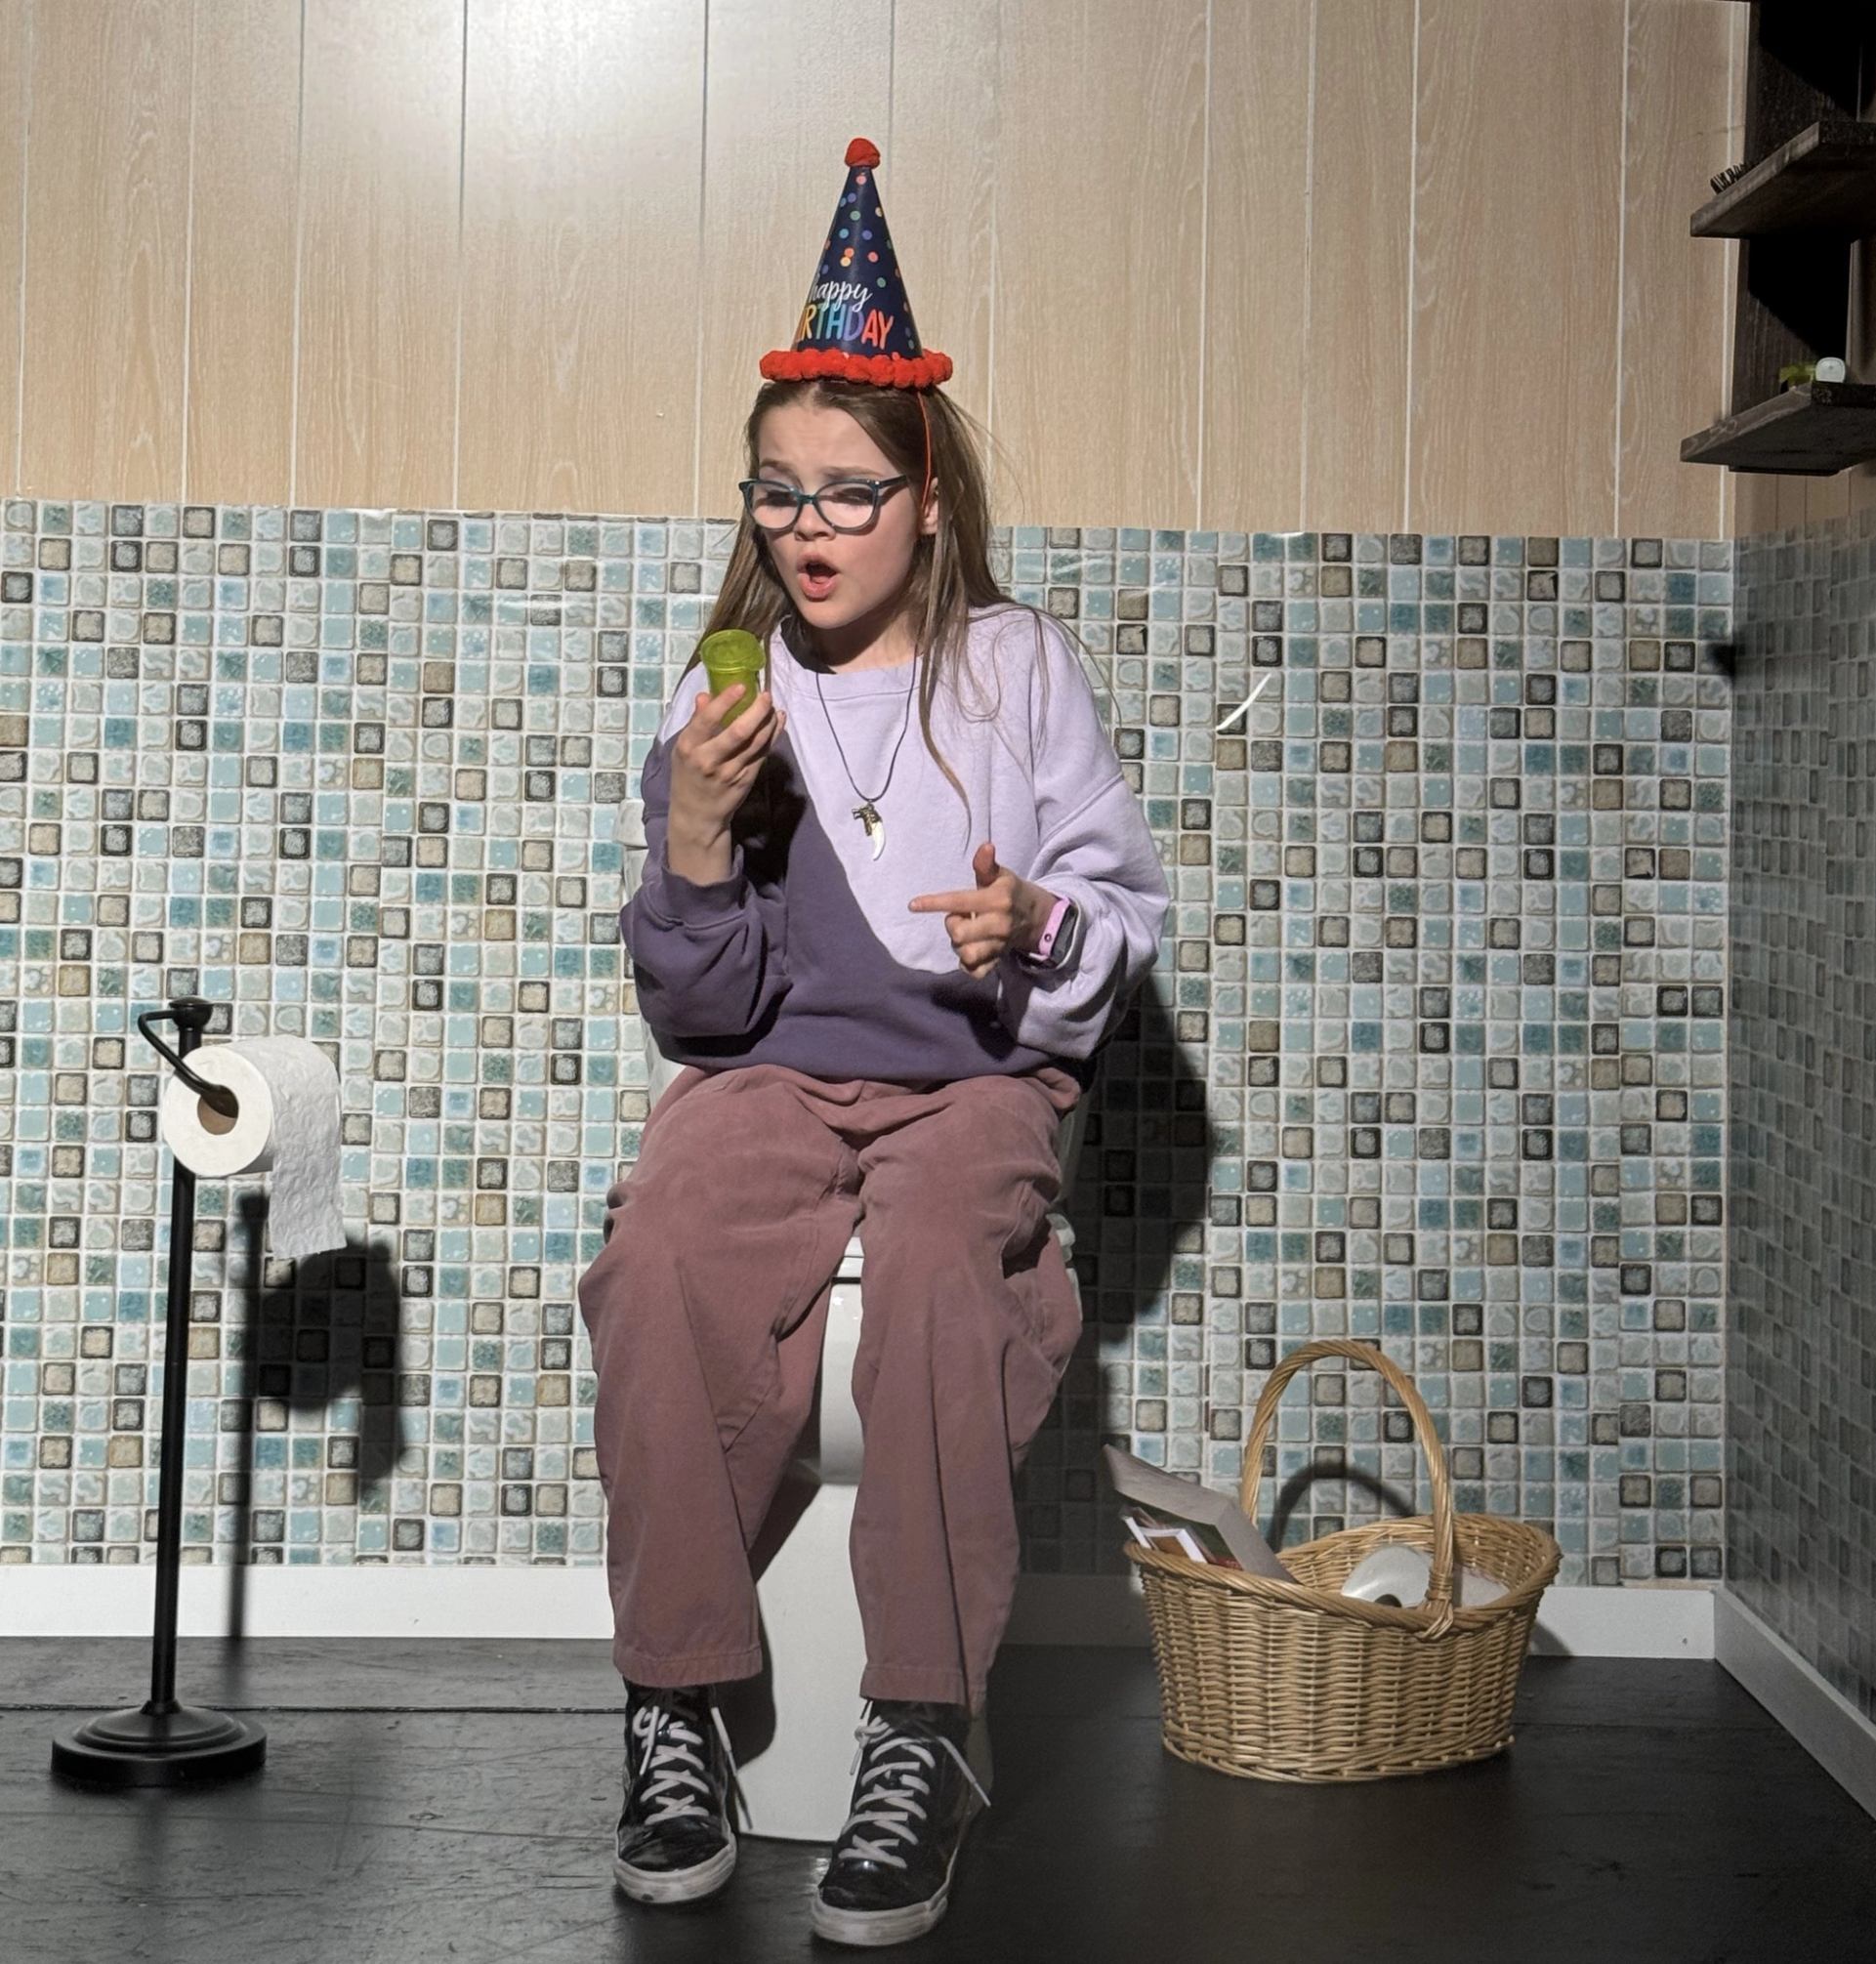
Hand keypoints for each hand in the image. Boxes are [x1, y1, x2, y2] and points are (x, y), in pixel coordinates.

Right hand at [665, 683, 785, 881]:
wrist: (696, 815)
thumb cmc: (688, 776)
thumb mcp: (684, 749)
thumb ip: (696, 722)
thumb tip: (706, 695)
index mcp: (689, 747)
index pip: (708, 720)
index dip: (726, 701)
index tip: (741, 686)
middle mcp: (709, 760)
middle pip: (739, 732)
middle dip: (757, 711)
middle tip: (766, 695)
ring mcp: (729, 772)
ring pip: (756, 743)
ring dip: (769, 722)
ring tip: (773, 706)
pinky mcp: (746, 780)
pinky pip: (763, 754)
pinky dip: (773, 736)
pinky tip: (778, 722)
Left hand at [907, 841, 1051, 978]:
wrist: (1037, 918)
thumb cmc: (1010, 892)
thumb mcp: (1001, 875)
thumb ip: (986, 864)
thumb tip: (985, 845)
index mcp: (997, 900)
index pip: (960, 901)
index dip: (934, 903)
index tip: (913, 905)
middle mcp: (999, 925)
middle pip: (958, 933)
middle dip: (952, 924)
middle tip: (961, 916)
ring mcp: (999, 946)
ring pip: (966, 954)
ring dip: (958, 945)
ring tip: (966, 933)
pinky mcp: (997, 961)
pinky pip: (975, 972)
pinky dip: (967, 964)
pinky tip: (968, 951)